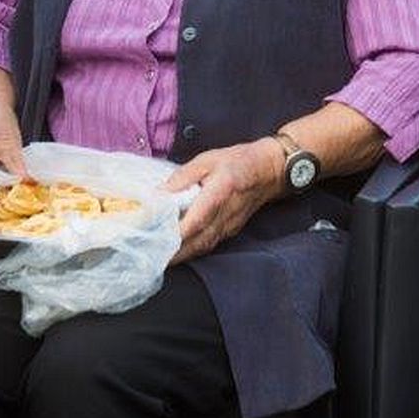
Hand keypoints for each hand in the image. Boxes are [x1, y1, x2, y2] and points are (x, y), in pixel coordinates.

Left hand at [163, 140, 284, 262]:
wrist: (269, 171)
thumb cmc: (237, 161)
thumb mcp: (207, 159)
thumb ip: (182, 177)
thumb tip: (159, 194)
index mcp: (220, 191)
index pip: (196, 220)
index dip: (176, 232)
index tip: (155, 238)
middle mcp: (226, 214)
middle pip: (197, 241)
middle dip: (173, 253)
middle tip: (150, 256)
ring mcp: (229, 226)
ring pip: (203, 247)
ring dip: (181, 256)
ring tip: (158, 257)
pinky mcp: (230, 231)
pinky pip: (208, 245)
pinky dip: (191, 251)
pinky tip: (177, 251)